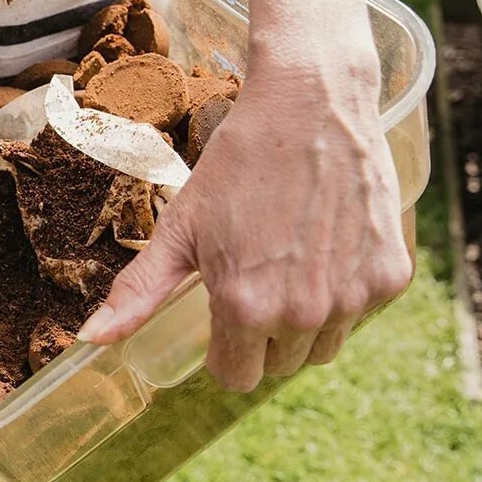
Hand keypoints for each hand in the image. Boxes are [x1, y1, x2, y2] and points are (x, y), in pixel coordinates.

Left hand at [77, 36, 412, 391]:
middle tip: (256, 275)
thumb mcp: (180, 227)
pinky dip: (345, 291)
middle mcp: (304, 314)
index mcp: (245, 308)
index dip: (223, 348)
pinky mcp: (390, 277)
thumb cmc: (238, 164)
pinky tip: (326, 245)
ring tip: (289, 262)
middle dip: (262, 334)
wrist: (310, 105)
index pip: (235, 376)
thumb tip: (91, 339)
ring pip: (323, 346)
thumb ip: (139, 291)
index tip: (222, 311)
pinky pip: (361, 312)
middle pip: (278, 364)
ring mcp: (353, 298)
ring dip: (305, 322)